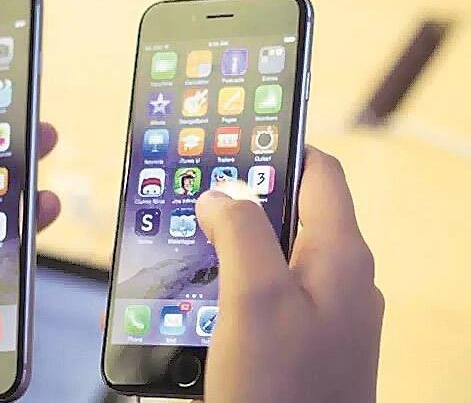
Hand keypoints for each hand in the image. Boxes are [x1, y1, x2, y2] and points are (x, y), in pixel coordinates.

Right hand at [195, 146, 383, 402]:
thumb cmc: (281, 392)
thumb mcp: (255, 298)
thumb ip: (243, 232)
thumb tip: (224, 194)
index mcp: (340, 256)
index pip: (319, 172)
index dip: (278, 147)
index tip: (232, 141)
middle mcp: (338, 280)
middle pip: (288, 216)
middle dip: (238, 205)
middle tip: (191, 200)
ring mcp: (321, 315)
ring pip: (270, 259)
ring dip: (225, 251)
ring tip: (178, 251)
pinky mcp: (298, 344)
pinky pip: (263, 300)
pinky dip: (227, 291)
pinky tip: (188, 304)